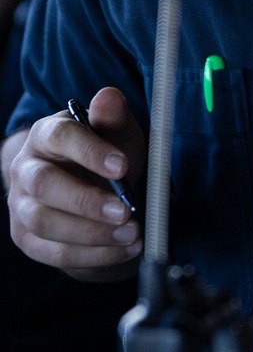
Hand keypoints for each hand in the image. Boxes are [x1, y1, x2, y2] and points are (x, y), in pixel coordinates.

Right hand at [4, 87, 146, 276]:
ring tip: (133, 233)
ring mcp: (21, 205)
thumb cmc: (110, 160)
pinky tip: (124, 249)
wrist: (100, 197)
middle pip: (44, 185)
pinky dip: (93, 255)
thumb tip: (109, 97)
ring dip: (92, 233)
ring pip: (44, 222)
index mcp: (47, 134)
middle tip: (126, 211)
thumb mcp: (120, 136)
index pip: (59, 136)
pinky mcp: (27, 239)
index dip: (90, 151)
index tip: (123, 166)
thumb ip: (114, 119)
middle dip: (86, 201)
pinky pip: (55, 253)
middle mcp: (26, 168)